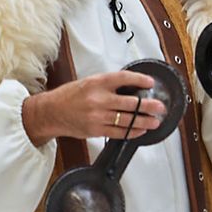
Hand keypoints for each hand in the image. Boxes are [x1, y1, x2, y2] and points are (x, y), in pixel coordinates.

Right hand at [22, 70, 166, 146]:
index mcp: (97, 83)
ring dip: (145, 121)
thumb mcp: (89, 82)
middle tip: (160, 107)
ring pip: (128, 120)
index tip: (151, 83)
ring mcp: (98, 116)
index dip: (140, 80)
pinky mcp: (96, 130)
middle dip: (150, 105)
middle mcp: (99, 99)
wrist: (51, 112)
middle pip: (131, 103)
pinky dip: (132, 132)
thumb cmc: (70, 96)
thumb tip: (132, 87)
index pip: (124, 78)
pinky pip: (119, 132)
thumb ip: (109, 84)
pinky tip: (140, 130)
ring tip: (155, 121)